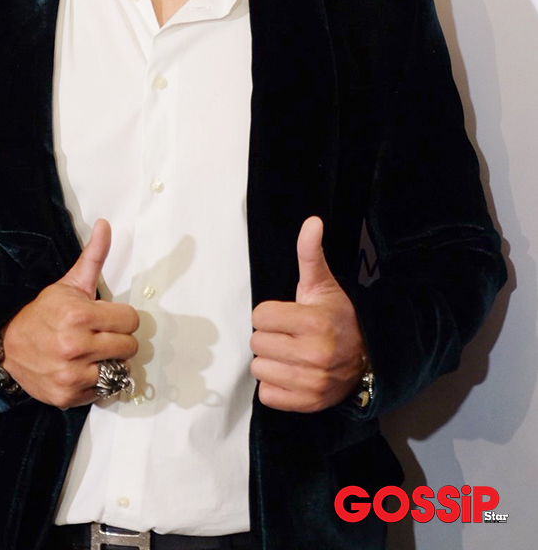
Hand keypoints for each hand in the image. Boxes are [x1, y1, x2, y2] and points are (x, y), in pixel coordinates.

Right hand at [0, 219, 138, 407]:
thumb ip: (93, 257)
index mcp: (79, 315)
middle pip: (129, 346)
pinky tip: (81, 369)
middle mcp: (76, 346)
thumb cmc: (43, 313)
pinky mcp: (68, 396)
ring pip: (119, 370)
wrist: (8, 347)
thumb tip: (106, 224)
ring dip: (110, 362)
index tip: (108, 317)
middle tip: (100, 335)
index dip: (122, 317)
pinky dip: (97, 382)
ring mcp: (72, 374)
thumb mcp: (68, 284)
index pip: (131, 320)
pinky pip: (103, 391)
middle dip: (118, 339)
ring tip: (92, 353)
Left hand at [250, 216, 365, 411]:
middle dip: (269, 336)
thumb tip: (312, 221)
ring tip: (290, 354)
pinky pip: (267, 394)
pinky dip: (274, 386)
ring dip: (270, 361)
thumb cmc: (338, 317)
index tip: (287, 316)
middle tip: (290, 335)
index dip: (270, 314)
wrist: (368, 358)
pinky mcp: (308, 403)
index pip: (259, 316)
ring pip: (259, 368)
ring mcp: (311, 381)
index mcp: (314, 321)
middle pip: (257, 342)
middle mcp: (314, 354)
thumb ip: (310, 253)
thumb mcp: (323, 284)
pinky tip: (291, 373)